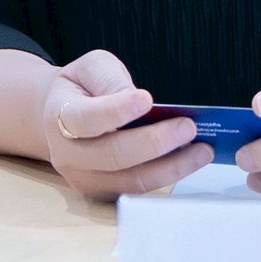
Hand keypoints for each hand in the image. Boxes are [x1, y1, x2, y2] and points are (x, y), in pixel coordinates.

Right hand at [37, 50, 211, 198]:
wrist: (60, 118)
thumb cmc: (82, 88)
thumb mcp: (91, 68)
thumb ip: (110, 79)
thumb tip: (141, 102)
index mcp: (59, 116)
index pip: (87, 119)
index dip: (117, 111)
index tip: (147, 99)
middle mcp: (68, 154)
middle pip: (114, 156)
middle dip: (155, 143)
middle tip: (189, 127)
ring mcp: (85, 179)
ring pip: (131, 181)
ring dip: (171, 167)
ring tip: (202, 150)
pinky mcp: (104, 193)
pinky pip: (139, 190)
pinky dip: (167, 176)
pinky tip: (189, 161)